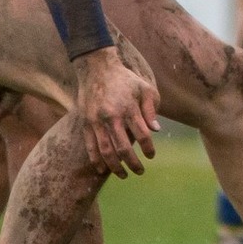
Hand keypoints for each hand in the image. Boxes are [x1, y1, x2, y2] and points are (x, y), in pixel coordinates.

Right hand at [71, 44, 160, 178]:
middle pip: (124, 148)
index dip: (148, 149)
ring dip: (115, 167)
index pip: (143, 135)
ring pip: (106, 151)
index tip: (151, 156)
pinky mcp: (86, 123)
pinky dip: (96, 160)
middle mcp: (112, 116)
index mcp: (129, 108)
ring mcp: (96, 121)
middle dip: (133, 164)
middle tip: (140, 172)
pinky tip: (103, 169)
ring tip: (123, 175)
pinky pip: (90, 146)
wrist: (97, 68)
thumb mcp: (145, 89)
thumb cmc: (126, 80)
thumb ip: (151, 110)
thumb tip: (156, 131)